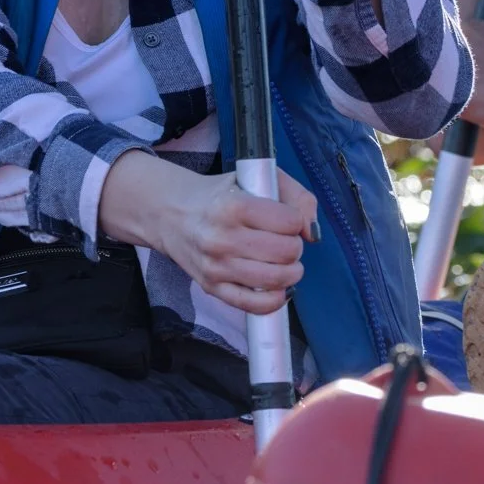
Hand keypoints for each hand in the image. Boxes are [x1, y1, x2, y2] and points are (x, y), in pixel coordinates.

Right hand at [99, 154, 320, 315]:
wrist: (171, 213)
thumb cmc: (220, 194)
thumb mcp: (255, 178)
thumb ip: (295, 196)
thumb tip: (312, 233)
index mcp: (234, 206)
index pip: (289, 221)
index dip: (296, 221)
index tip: (287, 219)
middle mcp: (222, 238)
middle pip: (285, 252)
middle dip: (295, 247)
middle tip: (285, 241)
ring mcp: (216, 266)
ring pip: (275, 280)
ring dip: (291, 272)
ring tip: (285, 263)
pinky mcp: (211, 288)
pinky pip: (253, 305)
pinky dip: (275, 300)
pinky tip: (278, 288)